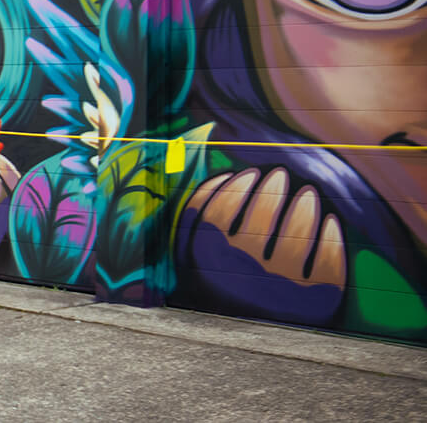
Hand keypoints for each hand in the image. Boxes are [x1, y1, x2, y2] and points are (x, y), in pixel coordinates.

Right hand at [181, 167, 345, 318]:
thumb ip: (194, 219)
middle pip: (262, 214)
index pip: (223, 207)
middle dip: (274, 188)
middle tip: (280, 174)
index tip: (250, 173)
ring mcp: (282, 287)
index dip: (238, 185)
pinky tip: (329, 223)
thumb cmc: (219, 291)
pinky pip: (328, 259)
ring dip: (304, 207)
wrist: (249, 351)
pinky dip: (331, 238)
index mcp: (207, 260)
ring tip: (307, 194)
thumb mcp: (193, 259)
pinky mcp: (317, 301)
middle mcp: (242, 272)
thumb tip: (221, 175)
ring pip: (297, 232)